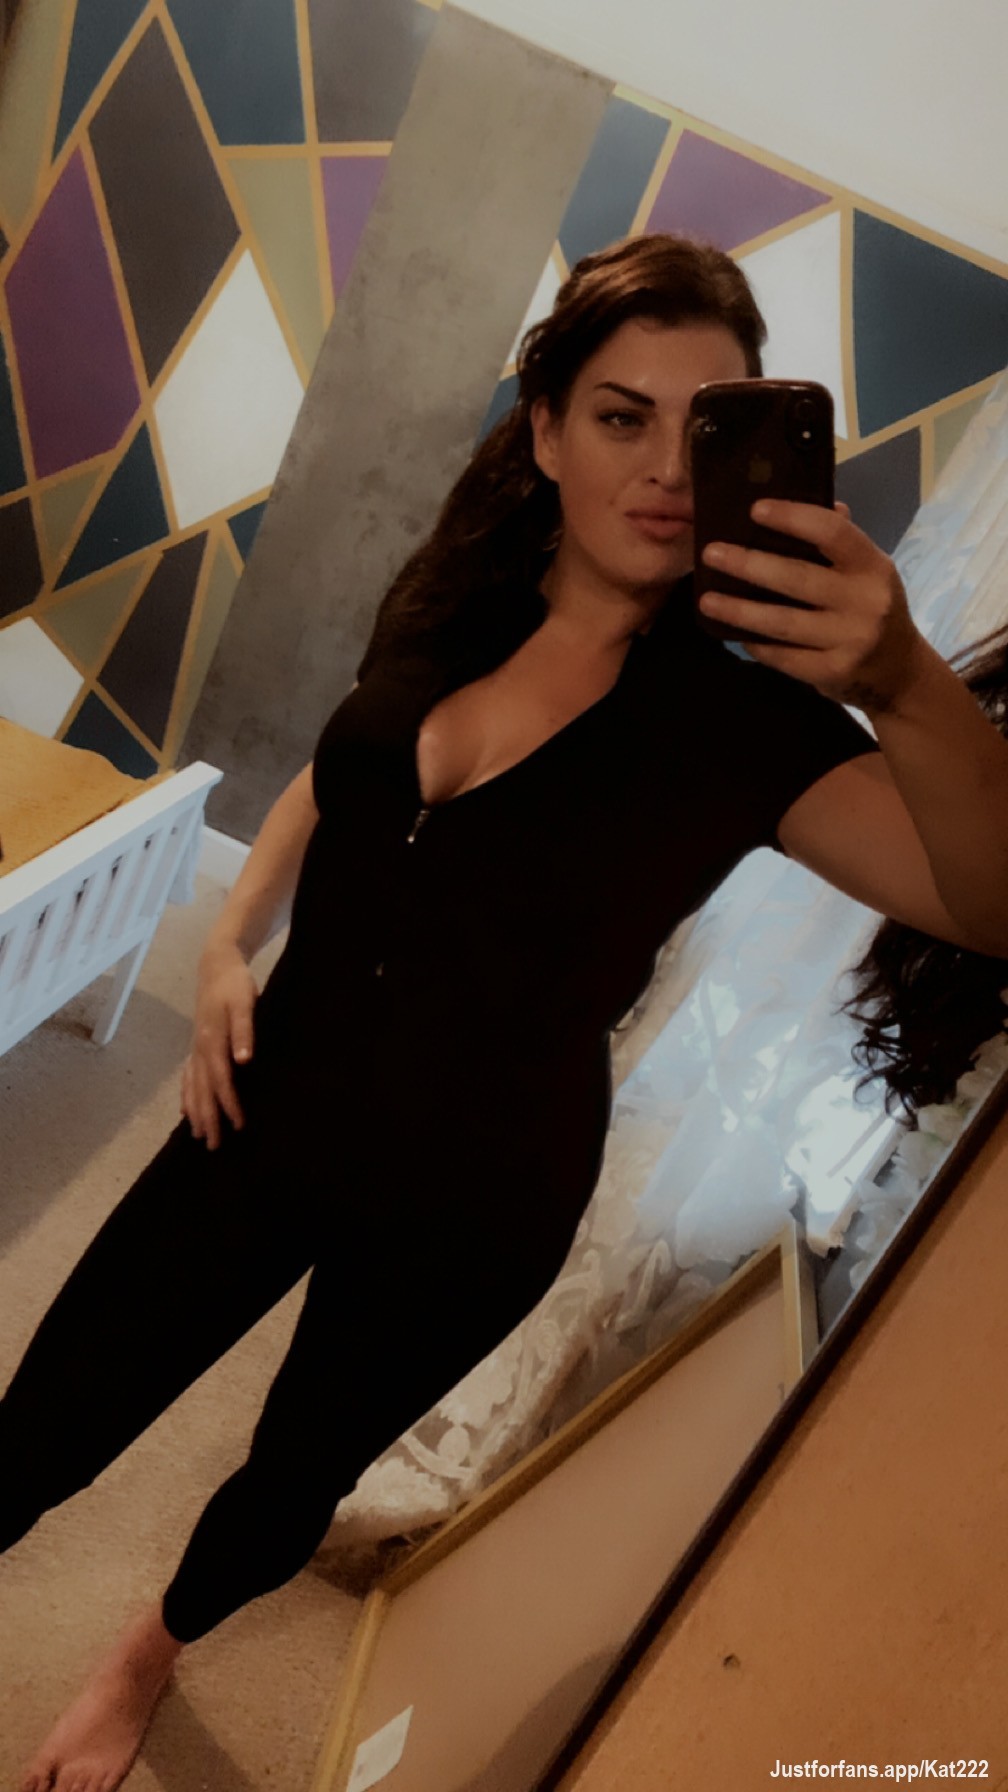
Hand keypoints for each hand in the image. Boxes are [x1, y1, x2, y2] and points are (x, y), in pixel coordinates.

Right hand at [181, 942, 257, 1150]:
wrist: (217, 965)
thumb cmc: (234, 984)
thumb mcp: (245, 1002)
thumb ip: (244, 1030)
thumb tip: (243, 1060)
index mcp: (212, 1041)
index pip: (221, 1081)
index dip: (229, 1104)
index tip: (239, 1125)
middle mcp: (200, 1048)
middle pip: (203, 1090)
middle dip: (208, 1118)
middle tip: (214, 1146)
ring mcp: (195, 1047)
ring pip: (193, 1086)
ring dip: (196, 1111)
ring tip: (199, 1135)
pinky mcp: (196, 1044)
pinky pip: (188, 1076)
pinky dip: (187, 1095)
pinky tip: (186, 1110)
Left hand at [697, 499, 926, 713]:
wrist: (899, 671)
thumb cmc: (870, 608)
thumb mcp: (867, 571)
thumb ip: (837, 542)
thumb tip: (796, 503)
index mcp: (873, 566)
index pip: (832, 533)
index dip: (792, 518)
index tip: (755, 510)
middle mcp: (865, 601)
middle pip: (797, 578)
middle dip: (749, 565)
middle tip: (711, 554)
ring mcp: (850, 640)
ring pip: (783, 622)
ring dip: (739, 611)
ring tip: (707, 600)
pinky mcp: (832, 672)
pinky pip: (784, 657)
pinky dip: (756, 644)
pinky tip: (734, 633)